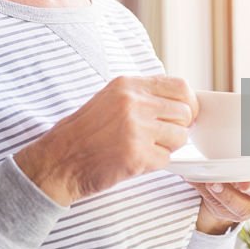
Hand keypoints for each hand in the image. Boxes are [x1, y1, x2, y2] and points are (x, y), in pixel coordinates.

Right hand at [15, 75, 197, 205]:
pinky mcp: (137, 155)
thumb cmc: (85, 132)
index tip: (185, 114)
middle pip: (185, 112)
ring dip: (168, 147)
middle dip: (179, 128)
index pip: (179, 86)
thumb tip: (180, 102)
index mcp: (128, 85)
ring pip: (180, 137)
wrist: (60, 160)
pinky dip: (156, 163)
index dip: (189, 103)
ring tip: (146, 148)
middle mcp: (133, 103)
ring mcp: (136, 129)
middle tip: (163, 137)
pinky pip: (167, 159)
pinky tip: (136, 160)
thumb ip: (143, 96)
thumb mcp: (110, 99)